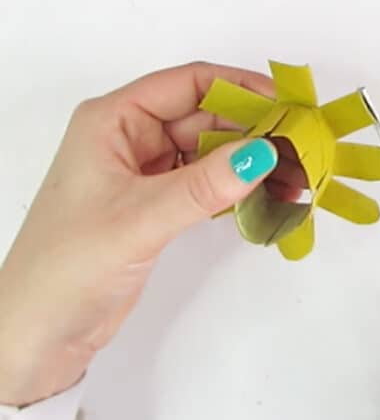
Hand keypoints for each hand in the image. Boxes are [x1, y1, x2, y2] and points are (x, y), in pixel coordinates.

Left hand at [0, 63, 302, 407]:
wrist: (37, 334)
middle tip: (303, 149)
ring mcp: (144, 173)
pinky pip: (206, 184)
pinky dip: (237, 190)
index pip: (187, 85)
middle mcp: (129, 138)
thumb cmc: (66, 267)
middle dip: (255, 131)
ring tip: (297, 178)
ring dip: (251, 163)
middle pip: (205, 117)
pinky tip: (269, 198)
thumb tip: (263, 153)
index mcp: (112, 121)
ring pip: (210, 153)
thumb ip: (203, 186)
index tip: (286, 104)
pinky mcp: (155, 206)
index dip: (239, 88)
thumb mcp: (139, 219)